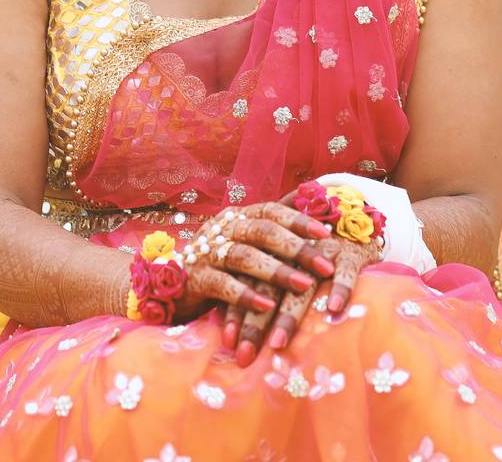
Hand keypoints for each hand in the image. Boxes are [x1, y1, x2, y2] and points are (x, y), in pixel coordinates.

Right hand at [172, 202, 336, 322]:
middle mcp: (223, 229)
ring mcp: (207, 252)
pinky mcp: (196, 278)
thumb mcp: (247, 240)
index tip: (327, 234)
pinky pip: (222, 285)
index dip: (299, 221)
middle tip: (326, 266)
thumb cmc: (221, 262)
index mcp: (238, 217)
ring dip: (277, 271)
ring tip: (304, 285)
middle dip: (297, 248)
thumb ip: (276, 223)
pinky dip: (246, 295)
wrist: (174, 284)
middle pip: (262, 231)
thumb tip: (314, 194)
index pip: (271, 210)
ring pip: (244, 256)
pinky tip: (267, 306)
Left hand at [221, 187, 384, 363]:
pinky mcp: (351, 253)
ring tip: (277, 344)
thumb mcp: (287, 262)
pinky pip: (345, 271)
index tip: (227, 342)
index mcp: (272, 251)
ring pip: (303, 284)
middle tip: (245, 356)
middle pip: (269, 288)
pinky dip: (340, 288)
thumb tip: (234, 327)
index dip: (235, 311)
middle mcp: (293, 252)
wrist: (354, 218)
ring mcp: (322, 252)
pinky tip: (334, 309)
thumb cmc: (314, 253)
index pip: (247, 283)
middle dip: (255, 323)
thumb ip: (263, 285)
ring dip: (289, 315)